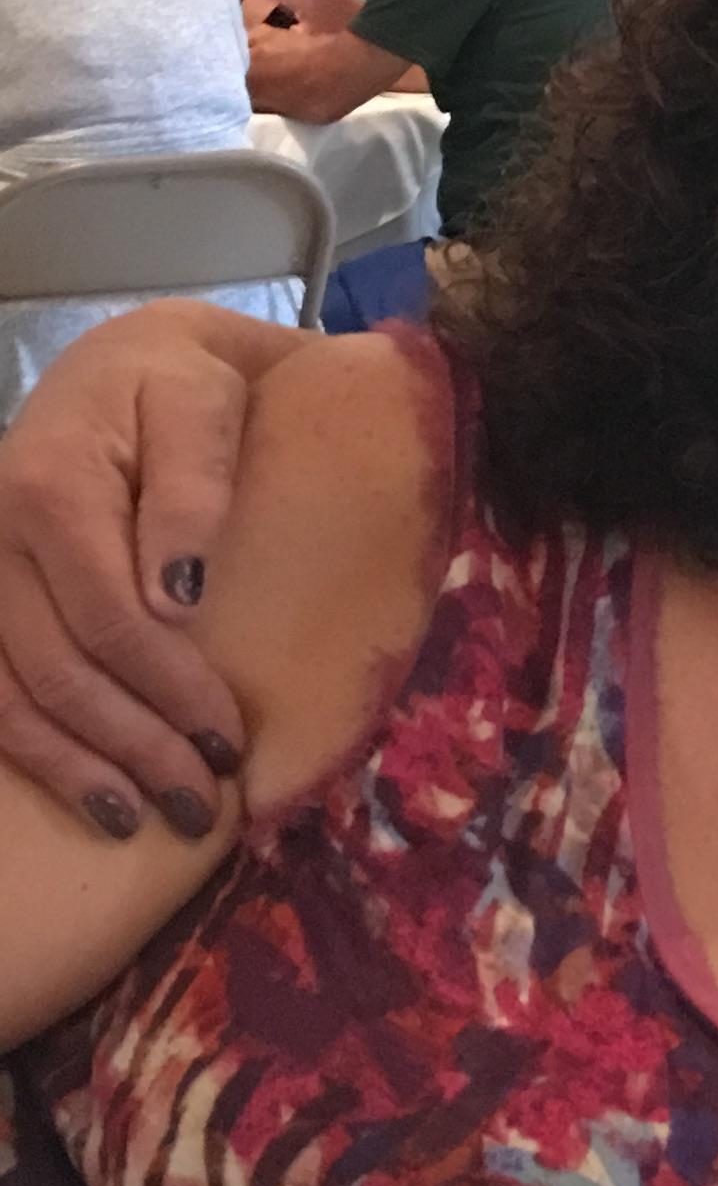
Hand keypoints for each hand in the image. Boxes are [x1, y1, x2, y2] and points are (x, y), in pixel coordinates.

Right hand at [0, 317, 254, 833]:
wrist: (123, 364)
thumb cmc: (179, 387)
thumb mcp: (202, 405)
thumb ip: (194, 488)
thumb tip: (180, 597)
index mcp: (51, 487)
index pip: (108, 615)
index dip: (166, 687)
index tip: (228, 741)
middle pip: (57, 668)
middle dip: (132, 744)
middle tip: (200, 802)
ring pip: (10, 695)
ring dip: (77, 768)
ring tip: (144, 821)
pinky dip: (32, 753)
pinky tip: (85, 793)